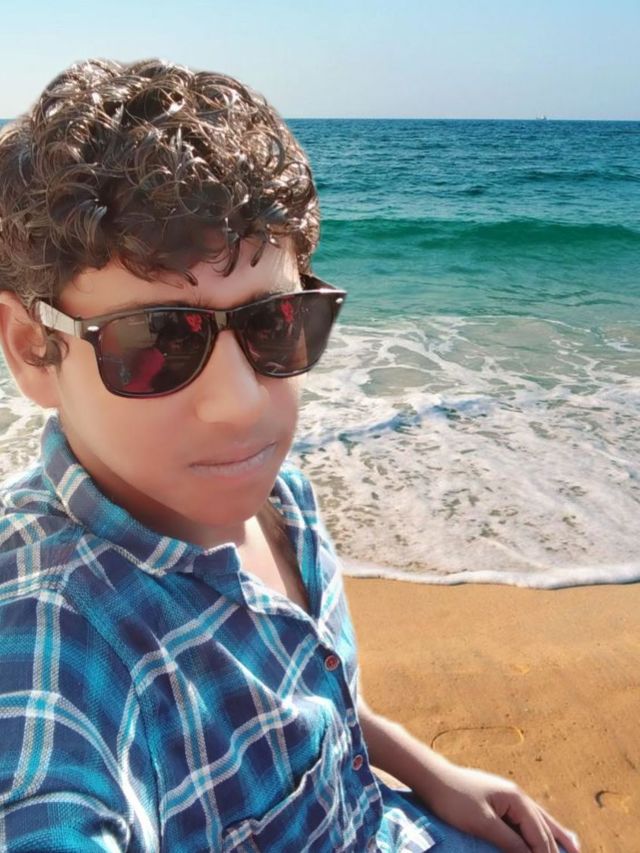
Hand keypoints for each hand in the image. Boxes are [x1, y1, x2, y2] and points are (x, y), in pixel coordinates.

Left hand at [423, 763, 579, 852]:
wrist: (432, 778)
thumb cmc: (454, 798)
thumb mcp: (483, 823)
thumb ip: (509, 841)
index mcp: (516, 799)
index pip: (539, 835)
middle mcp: (518, 796)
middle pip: (545, 827)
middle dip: (558, 848)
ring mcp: (509, 798)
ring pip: (540, 821)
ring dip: (556, 837)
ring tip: (574, 850)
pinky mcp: (500, 802)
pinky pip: (526, 820)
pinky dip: (539, 830)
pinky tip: (542, 837)